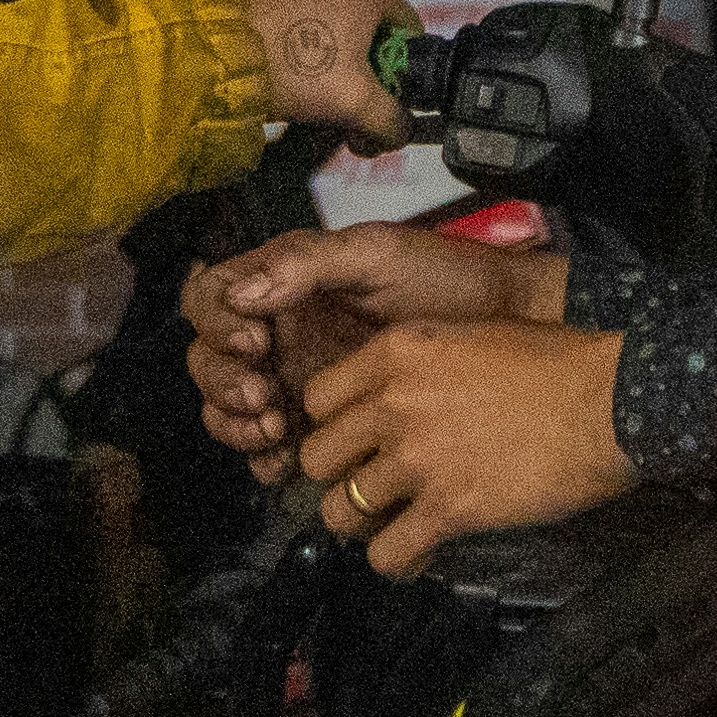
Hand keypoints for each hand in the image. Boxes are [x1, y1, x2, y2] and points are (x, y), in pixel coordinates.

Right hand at [183, 220, 568, 477]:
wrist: (506, 328)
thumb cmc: (447, 280)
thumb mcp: (378, 254)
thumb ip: (306, 264)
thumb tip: (243, 292)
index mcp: (284, 284)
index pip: (212, 298)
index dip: (216, 322)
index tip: (254, 339)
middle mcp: (279, 332)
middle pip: (211, 359)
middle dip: (223, 382)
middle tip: (261, 395)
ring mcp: (295, 379)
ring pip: (230, 406)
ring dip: (236, 423)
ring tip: (273, 430)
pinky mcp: (321, 424)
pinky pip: (268, 447)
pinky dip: (262, 458)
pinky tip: (282, 462)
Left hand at [225, 0, 416, 142]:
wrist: (205, 43)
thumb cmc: (286, 65)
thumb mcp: (353, 103)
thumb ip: (390, 120)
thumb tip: (399, 129)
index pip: (405, 31)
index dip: (395, 73)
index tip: (372, 101)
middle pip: (360, 19)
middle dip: (351, 63)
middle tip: (328, 100)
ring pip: (320, 7)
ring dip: (316, 41)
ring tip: (291, 78)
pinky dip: (281, 21)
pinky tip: (266, 50)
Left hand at [293, 320, 633, 579]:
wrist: (612, 398)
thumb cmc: (561, 360)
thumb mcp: (475, 335)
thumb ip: (425, 364)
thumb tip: (409, 391)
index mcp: (397, 352)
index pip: (318, 398)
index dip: (334, 423)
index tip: (358, 437)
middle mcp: (392, 403)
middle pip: (316, 456)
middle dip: (338, 476)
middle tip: (372, 484)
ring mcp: (416, 459)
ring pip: (339, 511)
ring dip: (362, 524)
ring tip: (391, 524)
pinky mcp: (447, 509)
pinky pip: (387, 554)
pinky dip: (397, 562)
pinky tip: (418, 554)